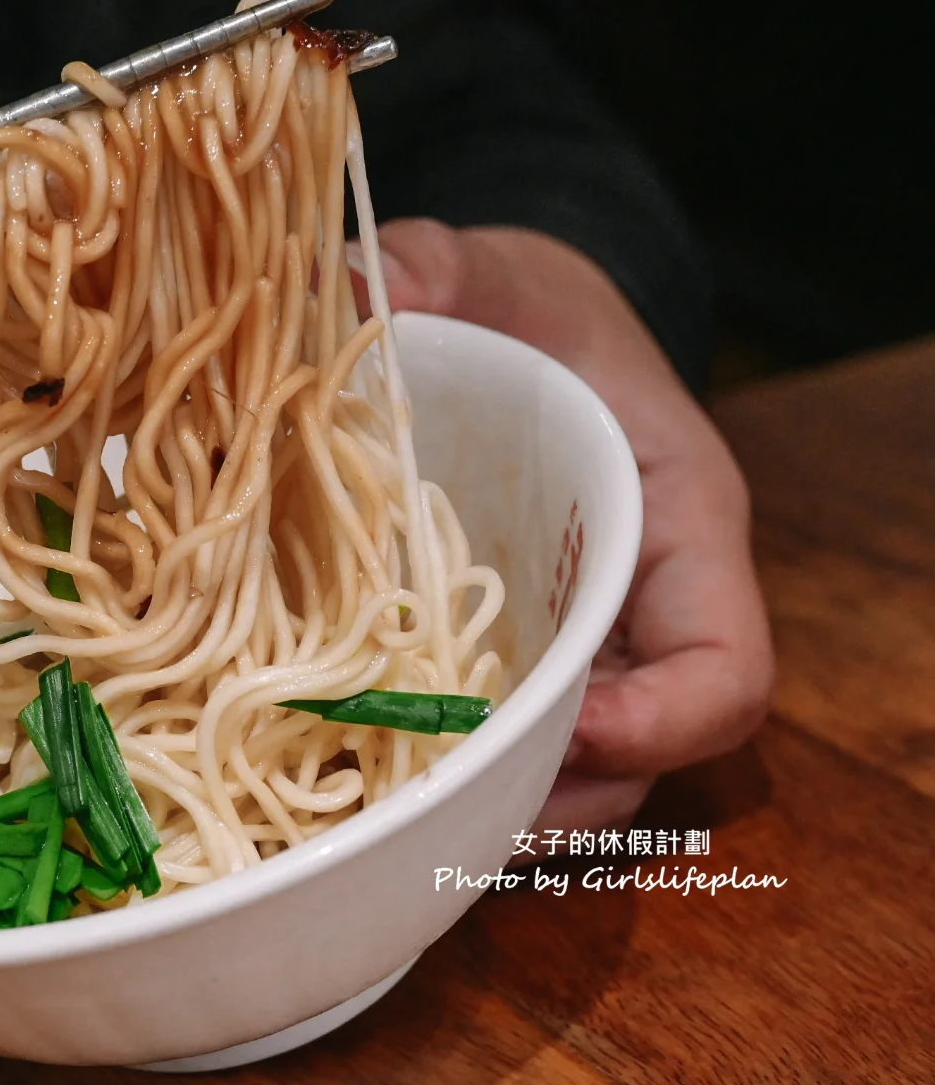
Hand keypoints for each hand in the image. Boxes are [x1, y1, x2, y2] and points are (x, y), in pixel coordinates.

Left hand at [367, 220, 774, 833]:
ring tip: (398, 819)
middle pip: (643, 755)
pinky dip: (453, 776)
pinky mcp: (510, 661)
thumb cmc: (523, 306)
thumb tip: (358, 291)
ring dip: (497, 810)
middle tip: (448, 812)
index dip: (669, 719)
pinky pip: (506, 745)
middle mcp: (641, 606)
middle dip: (559, 798)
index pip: (727, 663)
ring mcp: (576, 645)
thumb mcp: (486, 268)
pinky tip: (366, 779)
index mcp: (678, 519)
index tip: (584, 730)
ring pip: (573, 774)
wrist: (508, 330)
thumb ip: (430, 266)